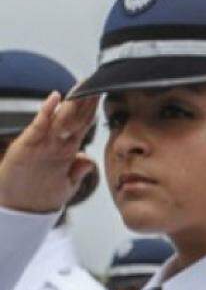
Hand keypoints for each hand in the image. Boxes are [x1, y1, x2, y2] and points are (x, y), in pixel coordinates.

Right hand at [0, 92, 97, 213]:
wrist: (18, 209)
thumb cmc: (41, 195)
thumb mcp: (65, 185)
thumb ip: (77, 172)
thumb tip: (90, 161)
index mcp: (67, 150)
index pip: (83, 125)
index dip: (93, 110)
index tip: (103, 94)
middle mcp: (55, 143)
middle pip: (73, 117)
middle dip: (84, 100)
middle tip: (94, 81)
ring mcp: (41, 143)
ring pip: (59, 118)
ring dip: (70, 102)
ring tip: (81, 85)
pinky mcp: (26, 146)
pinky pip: (38, 126)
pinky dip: (46, 112)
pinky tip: (55, 98)